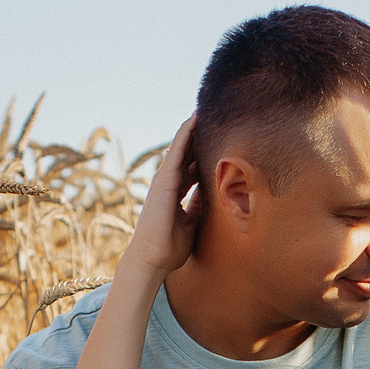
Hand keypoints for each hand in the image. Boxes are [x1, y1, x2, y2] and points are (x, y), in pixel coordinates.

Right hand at [123, 114, 199, 277]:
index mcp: (175, 194)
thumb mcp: (191, 223)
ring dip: (192, 129)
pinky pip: (176, 150)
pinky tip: (194, 119)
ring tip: (204, 109)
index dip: (202, 155)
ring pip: (181, 147)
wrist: (152, 258)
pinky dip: (185, 134)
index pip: (191, 169)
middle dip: (199, 138)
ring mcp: (165, 180)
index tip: (217, 141)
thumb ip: (198, 206)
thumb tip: (210, 194)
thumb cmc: (170, 247)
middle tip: (214, 117)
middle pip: (187, 154)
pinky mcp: (164, 179)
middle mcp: (169, 183)